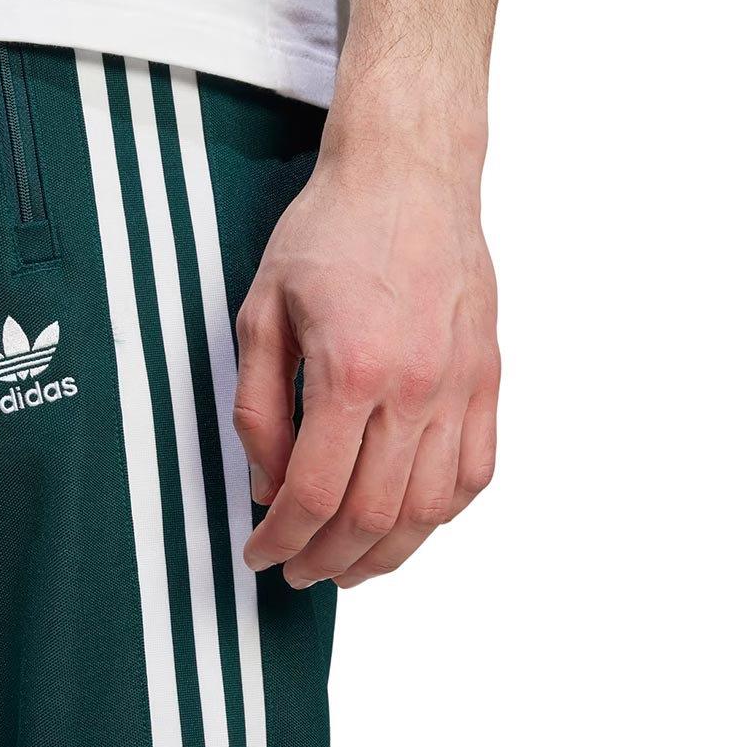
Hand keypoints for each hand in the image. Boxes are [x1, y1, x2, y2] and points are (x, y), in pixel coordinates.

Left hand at [234, 129, 499, 589]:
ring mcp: (461, 388)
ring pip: (431, 510)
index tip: (258, 553)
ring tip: (349, 567)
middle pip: (373, 517)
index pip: (313, 494)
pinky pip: (476, 473)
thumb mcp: (261, 312)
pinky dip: (441, 515)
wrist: (409, 175)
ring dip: (386, 555)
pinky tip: (409, 522)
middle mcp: (416, 389)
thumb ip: (259, 409)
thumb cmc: (328, 234)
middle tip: (297, 572)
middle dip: (325, 561)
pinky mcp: (487, 380)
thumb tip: (269, 486)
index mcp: (351, 371)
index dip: (280, 541)